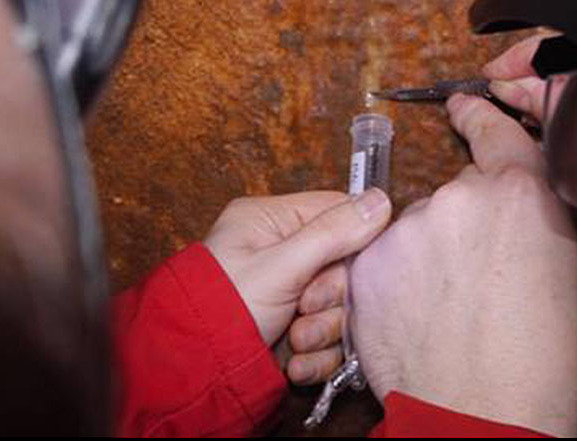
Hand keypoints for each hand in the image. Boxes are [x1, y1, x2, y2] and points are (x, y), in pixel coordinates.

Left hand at [204, 189, 390, 384]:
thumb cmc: (221, 310)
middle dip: (329, 295)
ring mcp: (290, 294)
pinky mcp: (296, 330)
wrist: (196, 375)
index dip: (355, 238)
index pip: (337, 211)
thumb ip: (332, 233)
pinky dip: (317, 353)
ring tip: (295, 336)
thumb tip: (380, 200)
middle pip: (344, 264)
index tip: (351, 263)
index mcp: (271, 221)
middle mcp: (282, 253)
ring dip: (322, 328)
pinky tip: (295, 358)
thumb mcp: (280, 266)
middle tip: (305, 305)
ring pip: (340, 305)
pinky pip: (330, 337)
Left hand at [350, 94, 576, 436]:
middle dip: (461, 228)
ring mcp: (408, 231)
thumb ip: (531, 223)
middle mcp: (459, 199)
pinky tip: (413, 317)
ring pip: (414, 231)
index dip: (477, 116)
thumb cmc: (541, 362)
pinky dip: (394, 280)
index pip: (493, 133)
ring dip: (424, 257)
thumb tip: (510, 215)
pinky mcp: (368, 265)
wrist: (484, 417)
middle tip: (473, 279)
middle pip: (454, 196)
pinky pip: (382, 259)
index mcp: (518, 195)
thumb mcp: (563, 275)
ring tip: (443, 310)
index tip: (462, 106)